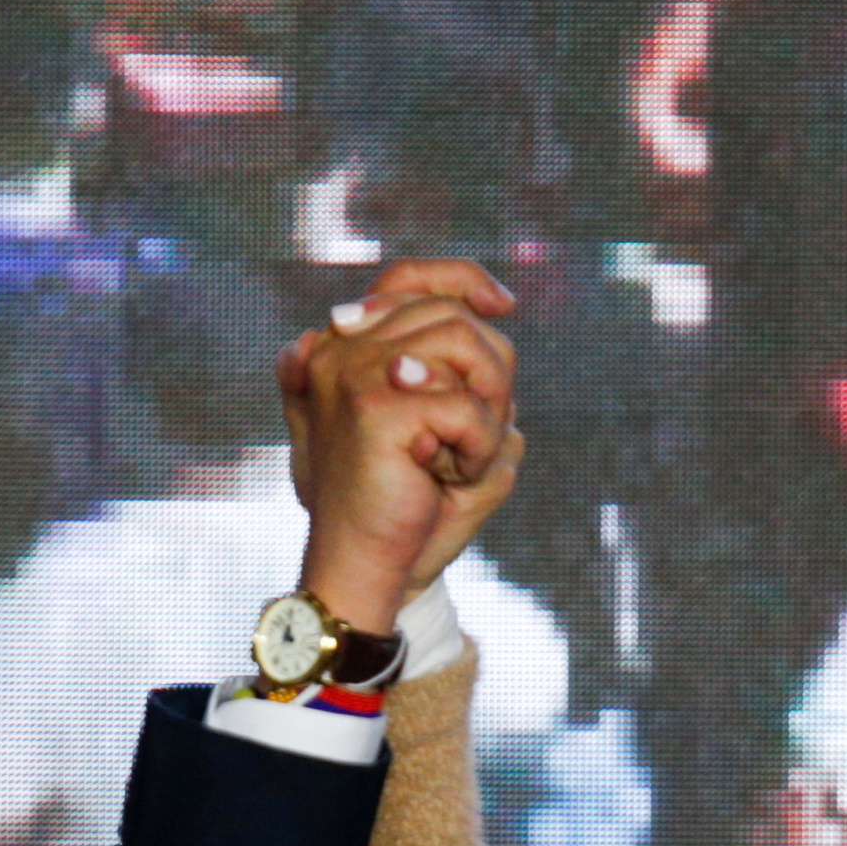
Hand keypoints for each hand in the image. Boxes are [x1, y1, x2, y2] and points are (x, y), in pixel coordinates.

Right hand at [278, 255, 522, 635]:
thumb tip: (494, 308)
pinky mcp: (374, 406)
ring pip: (463, 343)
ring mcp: (353, 371)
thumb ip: (457, 370)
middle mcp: (342, 347)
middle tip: (482, 434)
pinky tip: (453, 477)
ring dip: (488, 405)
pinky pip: (467, 406)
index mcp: (348, 347)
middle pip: (452, 316)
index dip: (461, 279)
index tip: (504, 304)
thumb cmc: (406, 504)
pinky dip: (480, 448)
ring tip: (465, 456)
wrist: (368, 568)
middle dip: (491, 372)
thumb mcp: (438, 426)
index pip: (407, 277)